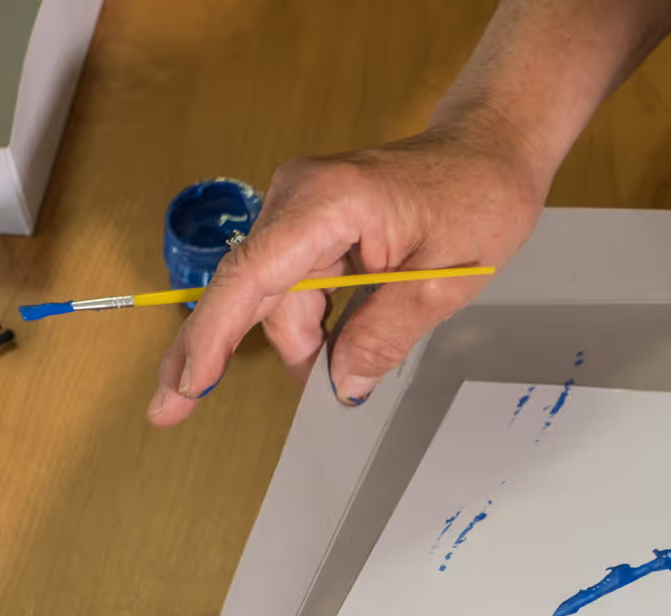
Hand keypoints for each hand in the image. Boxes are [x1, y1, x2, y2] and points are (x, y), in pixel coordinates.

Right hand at [146, 117, 545, 425]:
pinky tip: (332, 345)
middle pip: (255, 292)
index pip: (253, 276)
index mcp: (329, 202)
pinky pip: (294, 284)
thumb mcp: (443, 283)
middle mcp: (298, 197)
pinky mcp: (310, 223)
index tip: (189, 383)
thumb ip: (384, 336)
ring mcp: (300, 208)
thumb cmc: (476, 196)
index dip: (215, 334)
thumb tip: (342, 385)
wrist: (487, 150)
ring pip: (277, 297)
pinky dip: (309, 322)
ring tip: (350, 362)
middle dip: (231, 351)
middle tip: (183, 410)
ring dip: (303, 341)